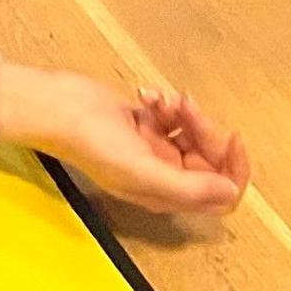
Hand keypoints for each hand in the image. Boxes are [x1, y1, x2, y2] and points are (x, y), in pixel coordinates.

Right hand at [0, 66, 251, 217]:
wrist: (56, 108)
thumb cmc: (91, 142)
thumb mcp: (141, 169)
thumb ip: (188, 186)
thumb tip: (231, 191)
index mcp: (165, 194)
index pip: (219, 195)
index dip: (233, 171)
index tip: (232, 138)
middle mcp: (163, 175)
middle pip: (208, 160)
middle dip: (203, 131)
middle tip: (185, 109)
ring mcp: (152, 149)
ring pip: (191, 134)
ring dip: (185, 113)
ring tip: (163, 99)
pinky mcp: (143, 124)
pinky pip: (171, 116)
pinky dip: (165, 102)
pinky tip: (146, 95)